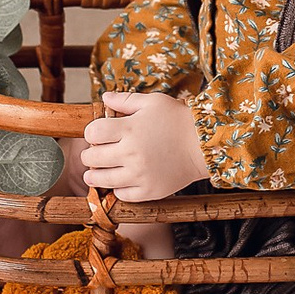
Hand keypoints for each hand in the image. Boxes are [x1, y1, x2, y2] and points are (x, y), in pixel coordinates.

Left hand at [78, 91, 209, 201]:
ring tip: (95, 172)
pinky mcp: (149, 190)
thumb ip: (126, 100)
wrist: (204, 144)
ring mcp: (139, 174)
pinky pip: (122, 195)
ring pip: (102, 180)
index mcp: (129, 128)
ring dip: (95, 175)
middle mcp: (131, 153)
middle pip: (91, 158)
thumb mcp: (153, 102)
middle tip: (96, 153)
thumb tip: (104, 98)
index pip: (92, 133)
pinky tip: (121, 181)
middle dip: (90, 154)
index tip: (98, 134)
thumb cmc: (178, 119)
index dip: (91, 133)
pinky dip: (118, 189)